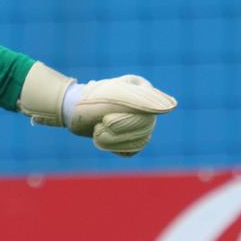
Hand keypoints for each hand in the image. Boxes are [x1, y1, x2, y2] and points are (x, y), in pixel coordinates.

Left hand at [20, 61, 177, 157]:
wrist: (69, 110)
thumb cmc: (89, 100)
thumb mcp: (114, 96)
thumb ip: (144, 99)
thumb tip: (171, 107)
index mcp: (144, 90)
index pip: (150, 115)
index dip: (126, 122)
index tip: (106, 119)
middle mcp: (145, 105)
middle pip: (145, 130)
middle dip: (118, 133)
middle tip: (98, 127)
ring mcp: (138, 120)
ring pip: (139, 142)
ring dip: (114, 142)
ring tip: (97, 132)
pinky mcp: (129, 136)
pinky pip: (132, 151)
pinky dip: (116, 148)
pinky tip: (102, 137)